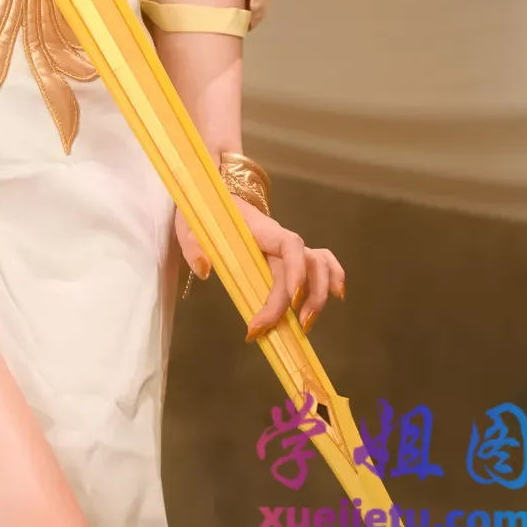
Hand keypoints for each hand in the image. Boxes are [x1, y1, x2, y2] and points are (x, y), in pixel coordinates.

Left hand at [173, 199, 345, 336]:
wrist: (211, 196)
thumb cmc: (203, 213)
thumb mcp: (189, 226)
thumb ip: (194, 247)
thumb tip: (205, 270)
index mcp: (258, 229)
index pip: (290, 246)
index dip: (295, 273)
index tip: (288, 303)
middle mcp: (278, 236)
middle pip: (306, 264)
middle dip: (305, 299)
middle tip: (289, 330)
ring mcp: (285, 245)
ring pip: (319, 263)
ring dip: (320, 293)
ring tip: (306, 325)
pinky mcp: (287, 255)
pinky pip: (320, 260)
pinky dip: (333, 276)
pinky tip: (336, 297)